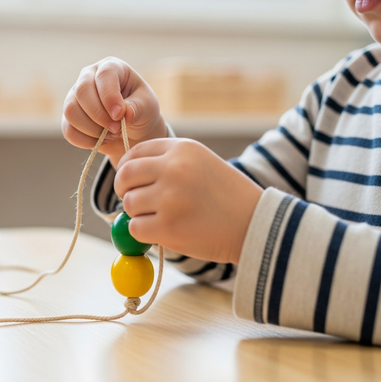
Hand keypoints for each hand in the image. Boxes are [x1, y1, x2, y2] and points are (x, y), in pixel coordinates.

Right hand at [62, 57, 167, 164]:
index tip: (120, 115)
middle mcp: (88, 77)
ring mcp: (74, 96)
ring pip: (71, 111)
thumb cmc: (140, 111)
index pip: (104, 75)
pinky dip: (85, 140)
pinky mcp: (68, 116)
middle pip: (82, 92)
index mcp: (111, 67)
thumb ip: (137, 108)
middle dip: (99, 116)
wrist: (131, 130)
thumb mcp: (147, 107)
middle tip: (117, 129)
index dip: (110, 96)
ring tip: (110, 135)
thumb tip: (124, 113)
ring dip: (92, 129)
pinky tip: (100, 141)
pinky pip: (68, 130)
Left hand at [114, 138, 262, 264]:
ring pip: (129, 204)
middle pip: (125, 176)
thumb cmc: (227, 196)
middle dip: (124, 190)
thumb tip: (126, 174)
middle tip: (135, 201)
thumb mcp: (200, 163)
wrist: (256, 225)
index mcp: (181, 149)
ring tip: (159, 218)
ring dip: (137, 214)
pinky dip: (143, 233)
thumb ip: (167, 162)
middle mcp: (173, 168)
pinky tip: (162, 232)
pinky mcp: (167, 226)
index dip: (127, 169)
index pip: (135, 153)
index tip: (131, 181)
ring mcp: (169, 197)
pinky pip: (135, 228)